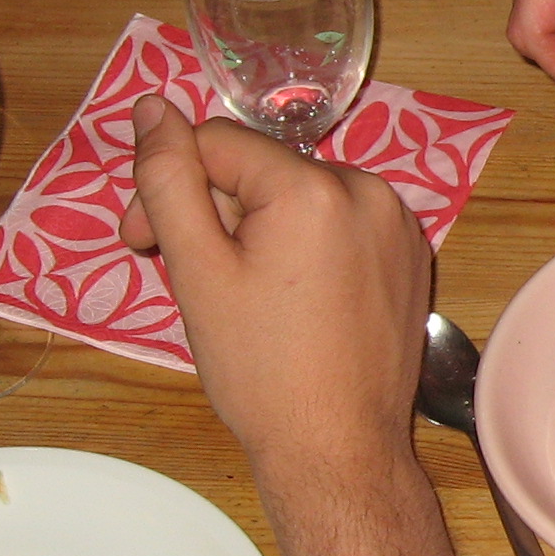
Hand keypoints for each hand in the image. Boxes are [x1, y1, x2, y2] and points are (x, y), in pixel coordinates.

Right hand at [119, 94, 430, 472]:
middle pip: (261, 171)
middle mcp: (368, 189)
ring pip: (299, 198)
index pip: (217, 144)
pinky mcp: (411, 255)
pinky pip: (340, 226)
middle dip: (215, 214)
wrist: (338, 448)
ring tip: (249, 299)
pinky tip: (293, 304)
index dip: (168, 186)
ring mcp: (398, 223)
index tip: (143, 244)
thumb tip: (152, 107)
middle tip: (197, 281)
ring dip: (260, 232)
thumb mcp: (196, 270)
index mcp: (313, 186)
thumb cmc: (260, 370)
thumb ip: (167, 178)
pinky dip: (306, 250)